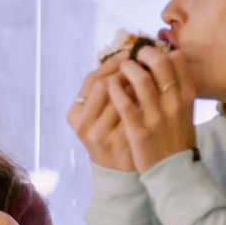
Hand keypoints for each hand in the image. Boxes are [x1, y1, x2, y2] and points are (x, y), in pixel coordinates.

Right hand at [68, 50, 136, 171]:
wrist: (120, 170)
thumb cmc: (110, 134)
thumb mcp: (96, 115)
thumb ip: (103, 90)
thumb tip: (122, 55)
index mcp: (75, 116)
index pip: (91, 80)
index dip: (110, 64)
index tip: (126, 54)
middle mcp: (84, 126)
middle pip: (104, 84)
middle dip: (124, 71)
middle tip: (140, 64)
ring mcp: (102, 135)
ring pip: (120, 95)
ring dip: (135, 83)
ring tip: (146, 78)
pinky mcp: (121, 141)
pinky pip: (134, 110)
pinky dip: (143, 98)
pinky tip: (151, 94)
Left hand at [109, 47, 197, 172]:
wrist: (174, 171)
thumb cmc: (177, 139)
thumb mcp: (185, 112)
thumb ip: (176, 91)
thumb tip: (161, 66)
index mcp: (188, 97)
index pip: (178, 60)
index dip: (161, 51)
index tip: (149, 54)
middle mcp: (175, 103)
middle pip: (161, 63)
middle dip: (143, 53)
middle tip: (133, 55)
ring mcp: (157, 117)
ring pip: (141, 80)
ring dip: (127, 69)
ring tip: (121, 70)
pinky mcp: (139, 131)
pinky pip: (124, 103)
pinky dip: (115, 90)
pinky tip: (110, 86)